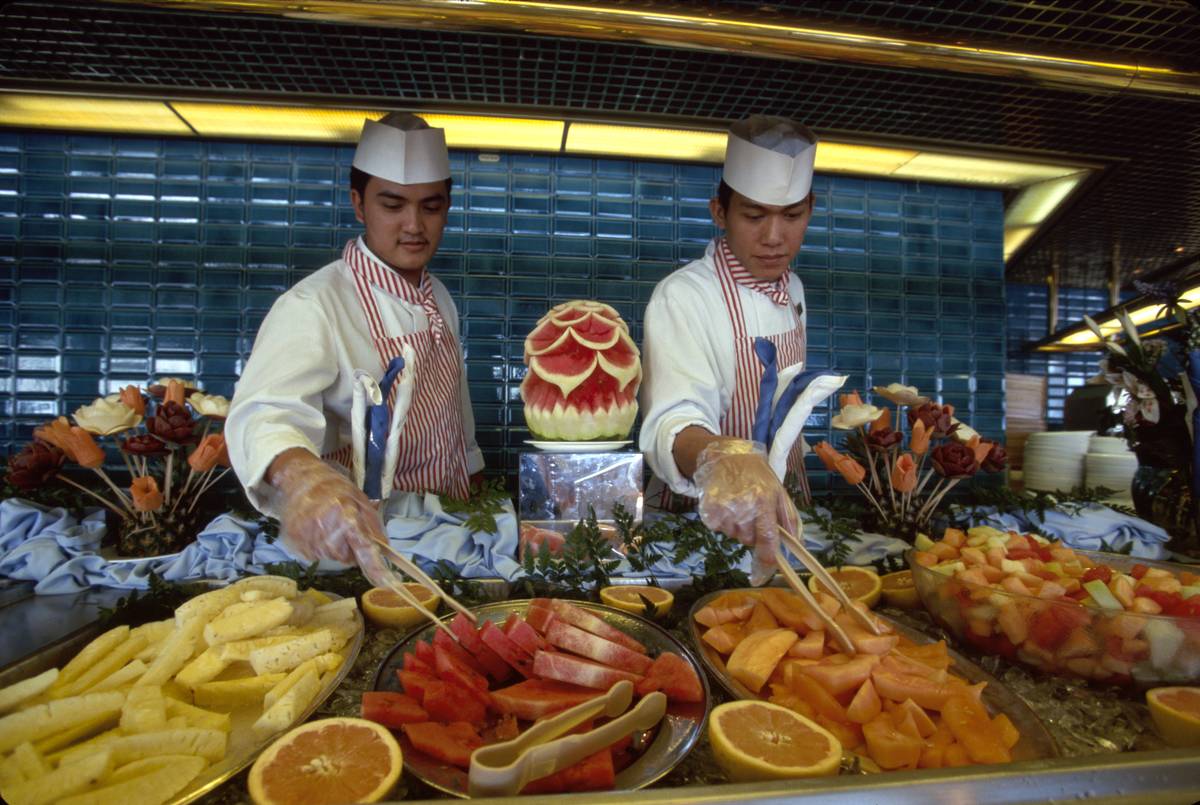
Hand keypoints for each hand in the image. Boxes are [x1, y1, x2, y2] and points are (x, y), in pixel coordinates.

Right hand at [267, 449, 388, 566]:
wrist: (300, 480)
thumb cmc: (334, 489)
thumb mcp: (360, 500)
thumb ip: (373, 526)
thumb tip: (384, 550)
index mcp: (347, 517)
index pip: (365, 549)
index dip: (376, 568)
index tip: (389, 583)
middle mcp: (327, 532)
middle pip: (347, 558)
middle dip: (349, 547)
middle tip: (342, 526)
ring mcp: (309, 540)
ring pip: (331, 557)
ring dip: (333, 545)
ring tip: (326, 523)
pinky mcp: (296, 546)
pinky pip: (315, 555)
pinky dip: (318, 545)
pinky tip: (314, 528)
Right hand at [692, 439, 797, 585]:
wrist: (725, 454)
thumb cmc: (756, 473)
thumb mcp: (779, 491)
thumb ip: (789, 518)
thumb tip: (797, 546)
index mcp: (764, 501)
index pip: (767, 538)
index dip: (767, 559)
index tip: (766, 570)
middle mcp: (743, 507)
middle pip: (748, 539)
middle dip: (752, 532)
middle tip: (751, 511)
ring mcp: (724, 509)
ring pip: (733, 535)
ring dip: (736, 526)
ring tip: (737, 503)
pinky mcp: (708, 509)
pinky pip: (718, 528)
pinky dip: (721, 522)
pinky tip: (725, 504)